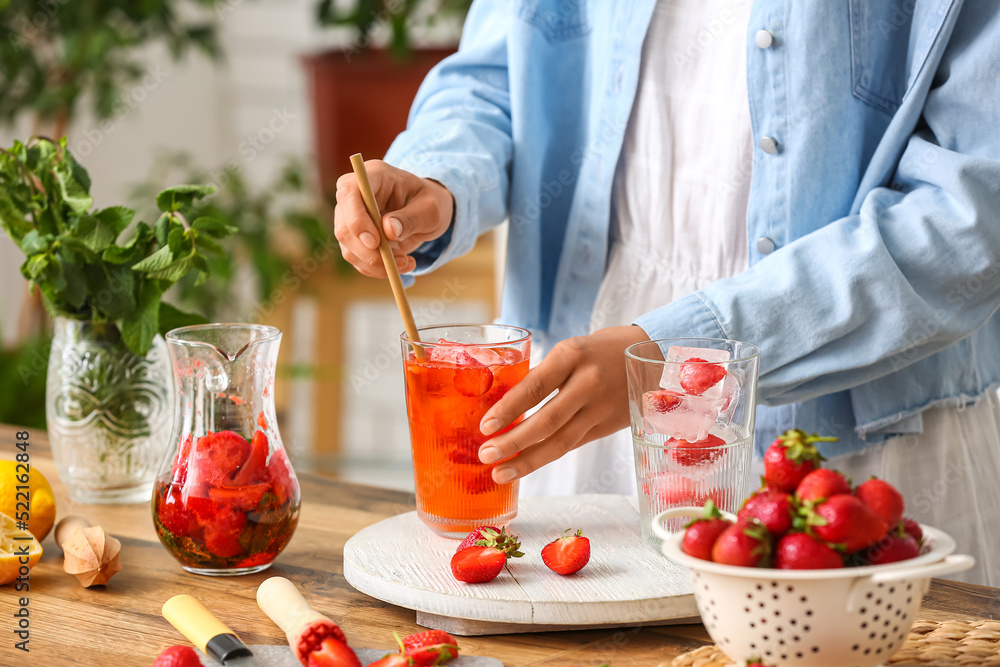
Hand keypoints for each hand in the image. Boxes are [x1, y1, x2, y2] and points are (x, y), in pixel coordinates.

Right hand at [334, 160, 453, 277]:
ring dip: (377, 264)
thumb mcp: (430, 209)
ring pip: (349, 248)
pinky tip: (401, 264)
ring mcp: (351, 218)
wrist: (428, 212)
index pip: (349, 191)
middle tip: (397, 261)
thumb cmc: (430, 202)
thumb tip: (388, 230)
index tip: (375, 242)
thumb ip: (410, 218)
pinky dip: (378, 269)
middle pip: (344, 226)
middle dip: (368, 251)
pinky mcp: (355, 238)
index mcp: (374, 176)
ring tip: (407, 262)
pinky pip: (357, 260)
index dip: (355, 218)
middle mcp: (355, 195)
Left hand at [478, 325, 650, 482]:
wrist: (654, 356)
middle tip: (486, 455)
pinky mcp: (608, 426)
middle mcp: (588, 382)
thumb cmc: (601, 350)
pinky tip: (526, 465)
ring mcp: (601, 408)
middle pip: (546, 421)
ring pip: (560, 442)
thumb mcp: (572, 350)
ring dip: (527, 461)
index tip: (485, 426)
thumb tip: (505, 407)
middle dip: (513, 442)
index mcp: (572, 355)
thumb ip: (546, 376)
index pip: (534, 387)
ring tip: (500, 472)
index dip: (508, 410)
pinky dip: (546, 456)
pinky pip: (572, 445)